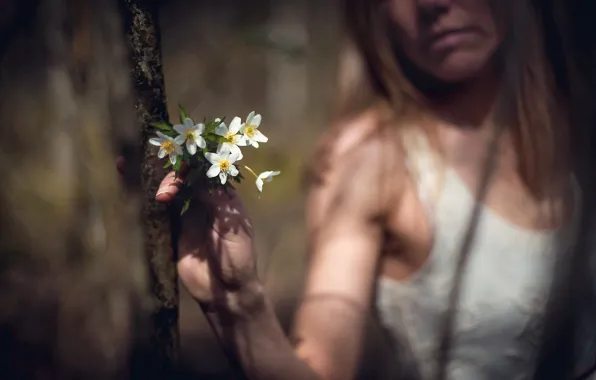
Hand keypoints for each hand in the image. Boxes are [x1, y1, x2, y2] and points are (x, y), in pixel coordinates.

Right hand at [117, 157, 261, 313]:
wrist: (225, 291)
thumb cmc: (237, 257)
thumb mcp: (233, 228)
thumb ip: (217, 202)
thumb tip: (197, 176)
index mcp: (222, 196)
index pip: (204, 169)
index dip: (190, 162)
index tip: (178, 163)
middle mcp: (203, 200)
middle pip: (182, 176)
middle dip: (171, 174)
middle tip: (166, 190)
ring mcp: (185, 213)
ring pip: (167, 188)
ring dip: (155, 181)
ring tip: (151, 186)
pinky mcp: (170, 228)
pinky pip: (156, 209)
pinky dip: (144, 196)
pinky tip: (129, 182)